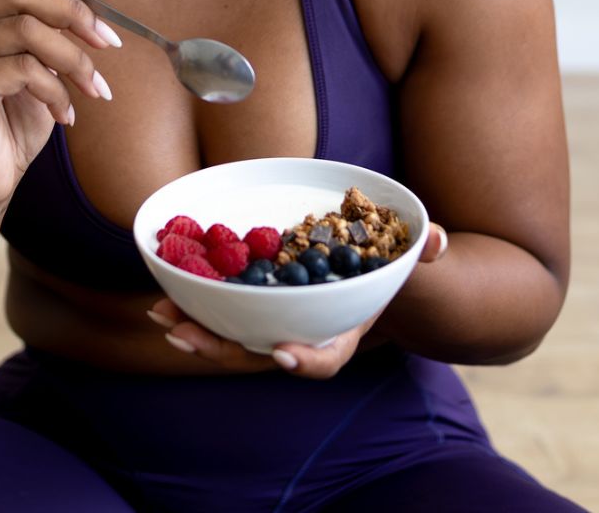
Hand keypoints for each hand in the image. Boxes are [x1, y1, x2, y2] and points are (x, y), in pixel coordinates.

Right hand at [0, 0, 119, 218]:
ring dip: (73, 58)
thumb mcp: (36, 63)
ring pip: (23, 30)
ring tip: (94, 89)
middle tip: (109, 43)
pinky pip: (22, 70)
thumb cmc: (8, 127)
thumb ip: (45, 14)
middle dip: (72, 12)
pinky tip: (67, 116)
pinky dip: (56, 91)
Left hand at [147, 223, 449, 377]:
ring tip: (162, 316)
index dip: (307, 359)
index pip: (328, 355)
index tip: (286, 354)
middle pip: (264, 354)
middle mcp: (307, 335)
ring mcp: (278, 325)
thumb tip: (436, 239)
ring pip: (235, 340)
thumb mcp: (412, 254)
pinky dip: (195, 309)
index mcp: (345, 330)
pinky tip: (164, 298)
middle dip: (224, 348)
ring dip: (197, 330)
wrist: (373, 271)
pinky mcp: (257, 308)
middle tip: (187, 335)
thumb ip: (424, 246)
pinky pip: (224, 315)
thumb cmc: (392, 263)